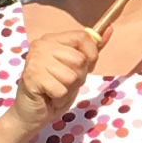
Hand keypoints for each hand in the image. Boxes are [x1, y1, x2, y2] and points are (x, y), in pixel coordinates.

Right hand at [6, 10, 101, 142]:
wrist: (31, 113)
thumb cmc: (54, 90)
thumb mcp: (76, 68)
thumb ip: (91, 50)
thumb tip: (109, 29)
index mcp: (52, 39)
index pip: (83, 37)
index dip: (91, 55)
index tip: (85, 67)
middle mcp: (41, 45)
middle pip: (79, 59)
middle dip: (78, 77)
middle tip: (63, 83)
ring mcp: (35, 60)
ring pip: (72, 76)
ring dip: (68, 89)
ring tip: (55, 90)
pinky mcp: (32, 76)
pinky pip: (62, 89)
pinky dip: (59, 98)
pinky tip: (49, 97)